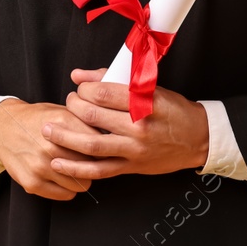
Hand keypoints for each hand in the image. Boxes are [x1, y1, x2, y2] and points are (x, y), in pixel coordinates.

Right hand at [0, 98, 99, 200]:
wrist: (3, 127)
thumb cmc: (37, 119)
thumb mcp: (62, 111)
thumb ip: (85, 122)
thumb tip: (112, 135)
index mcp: (62, 123)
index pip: (99, 142)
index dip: (105, 146)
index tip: (105, 148)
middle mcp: (51, 145)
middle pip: (93, 165)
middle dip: (95, 164)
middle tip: (89, 160)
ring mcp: (41, 166)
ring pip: (82, 184)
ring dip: (82, 178)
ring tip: (75, 169)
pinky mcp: (33, 183)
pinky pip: (66, 195)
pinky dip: (68, 188)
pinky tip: (63, 177)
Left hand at [45, 67, 209, 179]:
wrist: (198, 138)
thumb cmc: (173, 110)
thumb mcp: (149, 88)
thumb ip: (112, 80)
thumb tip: (79, 75)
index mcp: (143, 102)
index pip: (101, 93)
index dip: (83, 89)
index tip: (80, 88)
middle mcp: (138, 126)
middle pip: (92, 116)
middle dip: (72, 107)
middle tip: (68, 103)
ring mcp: (134, 149)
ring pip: (90, 144)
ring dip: (64, 137)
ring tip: (48, 130)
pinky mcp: (131, 167)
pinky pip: (99, 170)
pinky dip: (76, 168)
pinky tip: (58, 162)